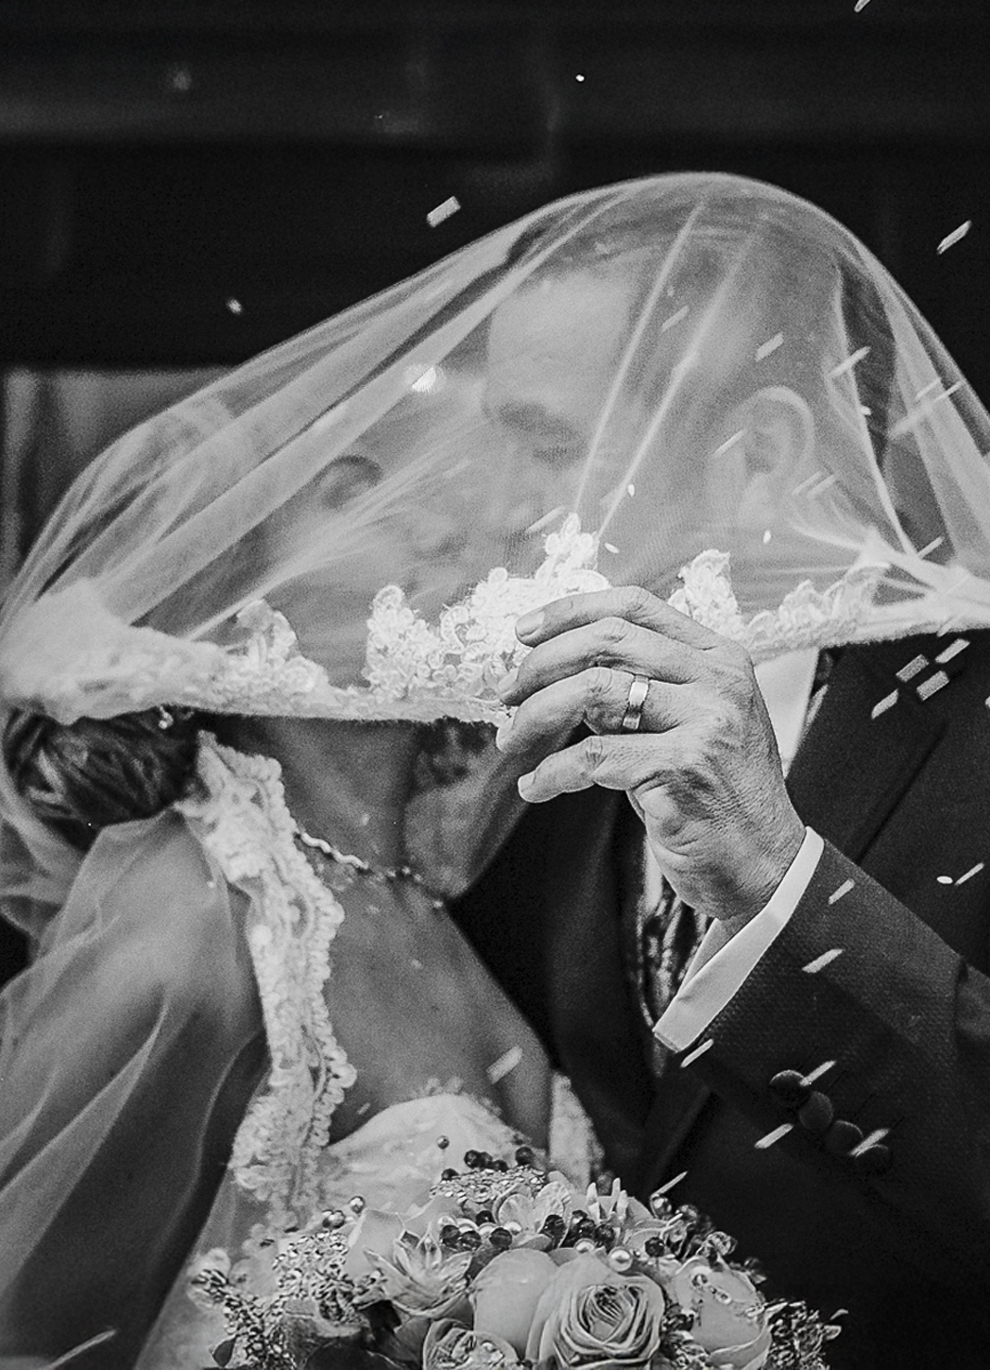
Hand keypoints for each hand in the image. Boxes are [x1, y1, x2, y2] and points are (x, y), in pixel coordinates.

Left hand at [495, 586, 805, 928]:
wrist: (766, 867)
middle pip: (608, 639)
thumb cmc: (718, 798)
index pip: (635, 605)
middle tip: (506, 693)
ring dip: (537, 714)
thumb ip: (635, 693)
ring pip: (594, 690)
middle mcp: (717, 681)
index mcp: (719, 658)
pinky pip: (592, 758)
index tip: (523, 631)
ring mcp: (705, 723)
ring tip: (513, 740)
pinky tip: (535, 787)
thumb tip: (558, 672)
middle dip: (541, 663)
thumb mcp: (686, 727)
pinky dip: (551, 773)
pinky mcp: (683, 770)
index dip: (570, 611)